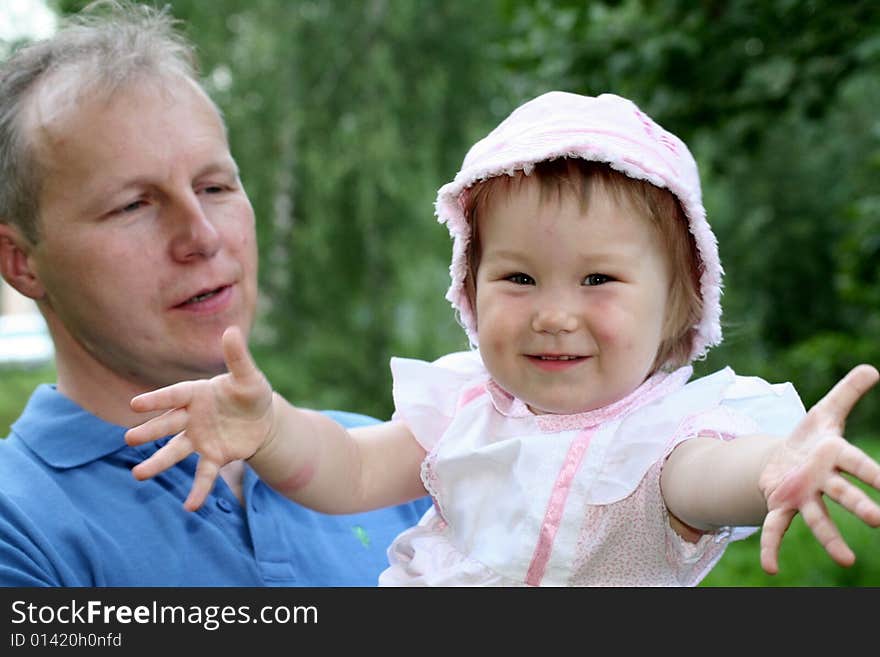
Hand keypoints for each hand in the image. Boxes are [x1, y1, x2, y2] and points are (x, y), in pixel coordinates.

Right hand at [125, 326, 274, 510]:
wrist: (263, 420)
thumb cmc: (250, 393)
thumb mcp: (249, 376)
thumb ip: (238, 358)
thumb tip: (230, 331)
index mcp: (197, 393)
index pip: (174, 395)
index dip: (156, 400)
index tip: (135, 405)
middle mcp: (192, 417)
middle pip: (168, 424)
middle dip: (150, 431)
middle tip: (128, 439)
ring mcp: (200, 438)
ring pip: (176, 451)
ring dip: (158, 462)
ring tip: (138, 475)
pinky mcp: (213, 456)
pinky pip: (203, 474)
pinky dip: (197, 490)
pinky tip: (189, 507)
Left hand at [758, 364, 879, 573]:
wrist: (781, 458)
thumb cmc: (810, 438)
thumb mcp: (824, 412)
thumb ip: (847, 393)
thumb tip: (871, 368)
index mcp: (834, 456)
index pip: (858, 465)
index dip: (875, 475)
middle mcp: (822, 481)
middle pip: (843, 494)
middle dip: (860, 506)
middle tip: (879, 521)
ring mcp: (802, 496)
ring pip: (818, 519)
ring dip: (830, 539)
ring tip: (845, 561)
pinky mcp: (780, 505)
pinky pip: (775, 528)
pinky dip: (770, 547)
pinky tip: (770, 568)